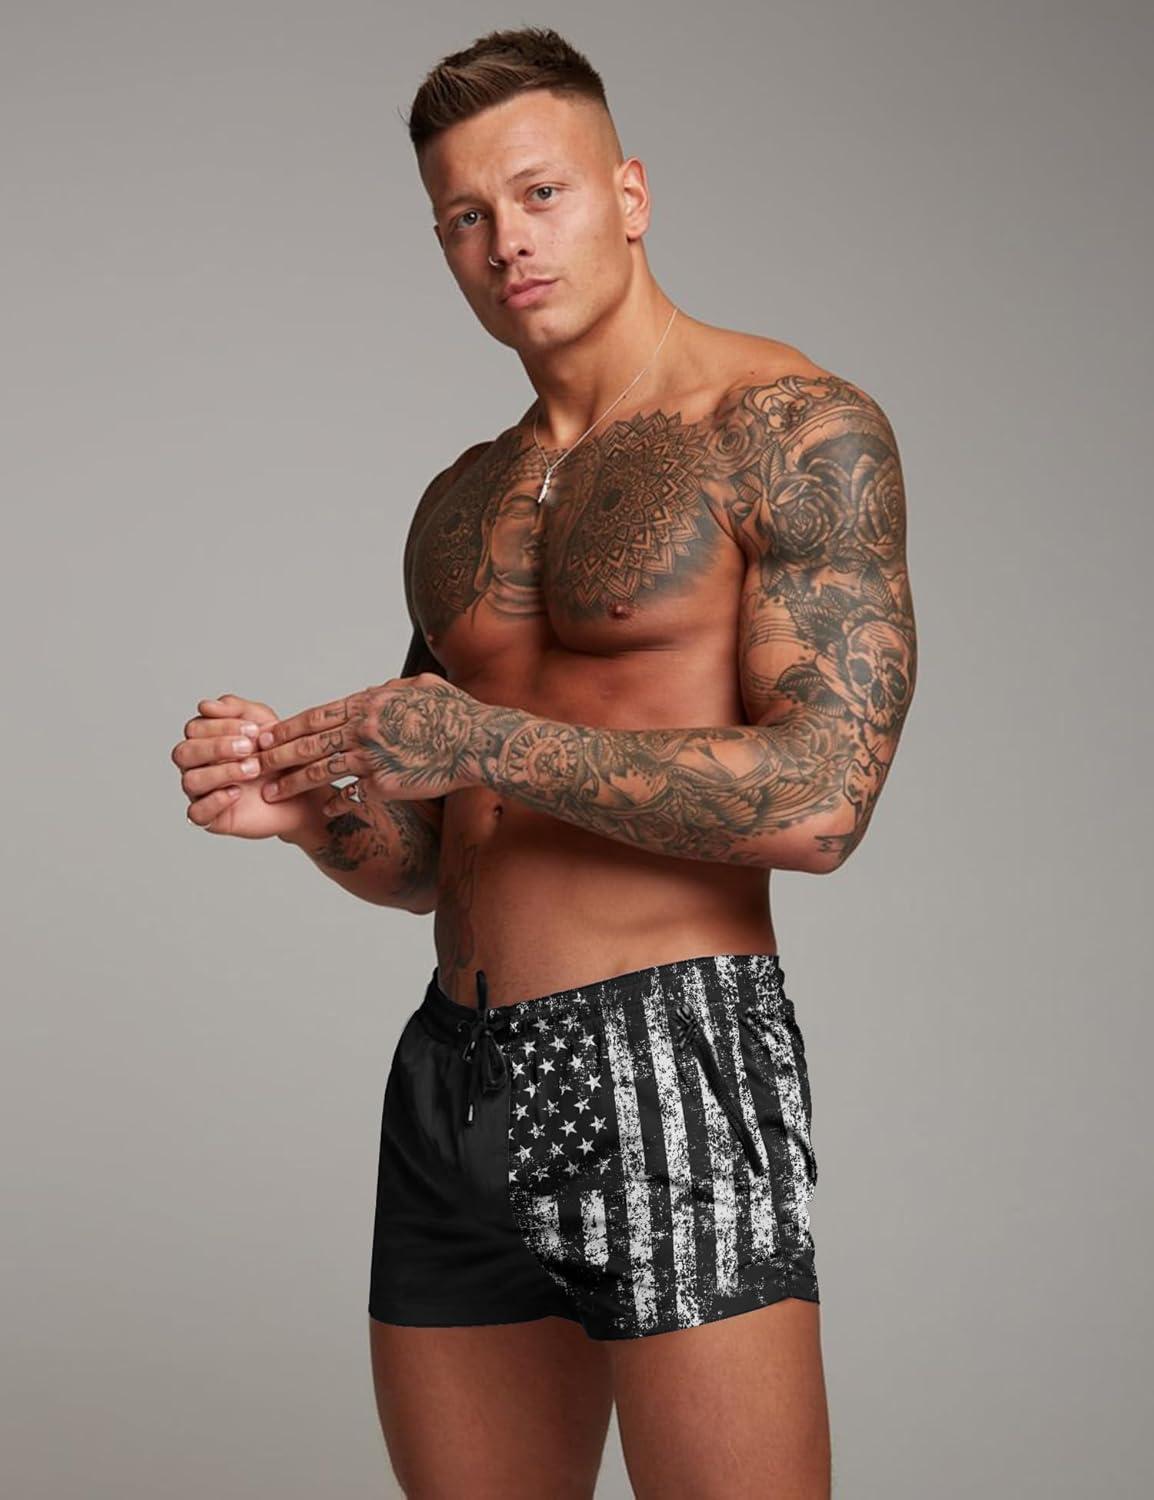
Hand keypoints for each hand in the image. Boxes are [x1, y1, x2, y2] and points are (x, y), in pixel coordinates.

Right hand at [172, 693, 329, 837]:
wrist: (303, 790)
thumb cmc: (279, 755)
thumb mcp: (264, 723)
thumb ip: (236, 709)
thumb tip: (205, 706)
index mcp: (205, 740)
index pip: (194, 728)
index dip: (221, 726)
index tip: (254, 730)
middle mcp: (198, 766)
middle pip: (184, 752)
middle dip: (217, 747)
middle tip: (249, 748)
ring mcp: (202, 792)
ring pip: (190, 780)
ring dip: (221, 772)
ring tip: (253, 769)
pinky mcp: (212, 818)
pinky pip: (196, 813)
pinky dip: (215, 801)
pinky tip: (237, 793)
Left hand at [254, 674, 484, 806]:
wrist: (476, 742)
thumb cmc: (455, 712)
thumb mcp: (420, 687)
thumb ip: (391, 690)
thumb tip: (376, 691)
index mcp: (369, 704)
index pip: (317, 716)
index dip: (288, 727)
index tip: (266, 734)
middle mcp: (364, 729)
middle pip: (309, 742)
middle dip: (277, 754)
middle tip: (252, 763)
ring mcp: (372, 758)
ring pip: (320, 771)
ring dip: (292, 783)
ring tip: (271, 793)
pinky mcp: (385, 785)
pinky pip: (351, 796)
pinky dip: (335, 804)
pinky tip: (323, 811)